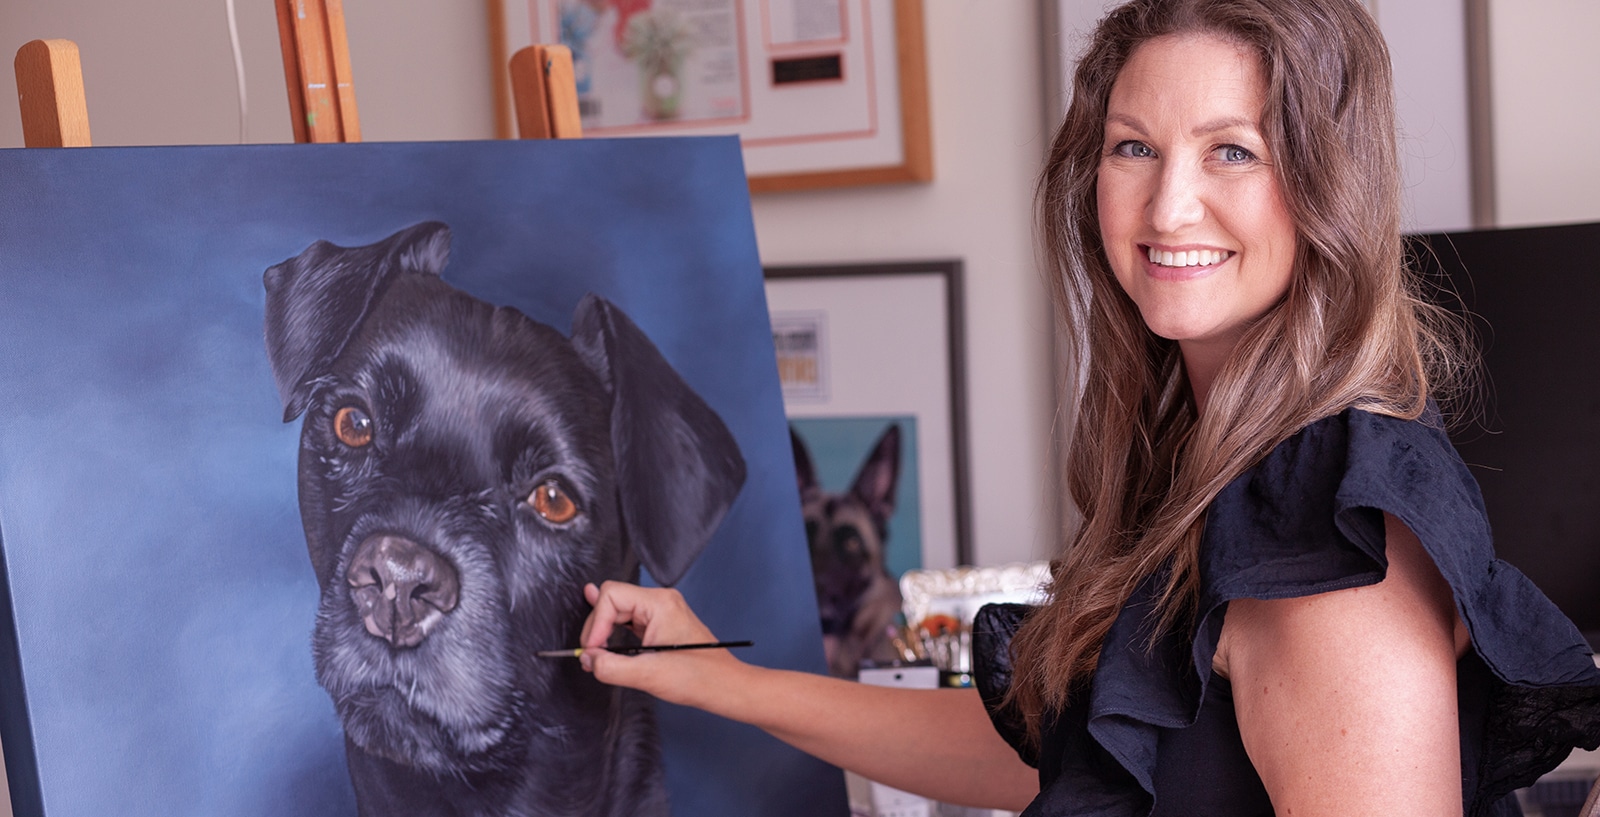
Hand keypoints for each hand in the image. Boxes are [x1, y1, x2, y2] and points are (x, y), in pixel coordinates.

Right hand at [577, 581, 743, 707]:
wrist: (723, 686)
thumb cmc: (697, 677)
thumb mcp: (648, 674)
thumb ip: (611, 666)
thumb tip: (588, 659)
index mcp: (660, 603)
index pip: (611, 596)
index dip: (596, 622)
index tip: (592, 650)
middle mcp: (661, 601)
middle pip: (612, 601)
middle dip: (597, 627)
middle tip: (591, 656)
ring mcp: (661, 611)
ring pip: (619, 610)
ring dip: (604, 630)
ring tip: (594, 652)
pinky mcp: (660, 623)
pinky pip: (629, 619)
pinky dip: (613, 630)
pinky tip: (600, 633)